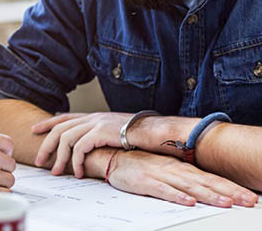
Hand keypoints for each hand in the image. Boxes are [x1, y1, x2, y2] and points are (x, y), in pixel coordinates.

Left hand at [33, 112, 130, 176]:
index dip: (48, 123)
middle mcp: (92, 118)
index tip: (35, 130)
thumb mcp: (113, 132)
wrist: (154, 131)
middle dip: (46, 145)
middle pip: (60, 129)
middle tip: (40, 161)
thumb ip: (99, 135)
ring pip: (66, 139)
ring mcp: (95, 123)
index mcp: (93, 117)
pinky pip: (80, 147)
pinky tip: (77, 172)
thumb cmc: (137, 135)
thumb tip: (88, 146)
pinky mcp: (100, 132)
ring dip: (60, 157)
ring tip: (57, 171)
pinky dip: (75, 161)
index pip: (64, 117)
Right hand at [107, 150, 258, 207]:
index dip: (231, 187)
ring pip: (188, 186)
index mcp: (181, 167)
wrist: (112, 157)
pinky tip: (188, 201)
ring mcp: (160, 174)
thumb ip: (185, 178)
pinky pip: (162, 190)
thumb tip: (207, 188)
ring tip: (225, 203)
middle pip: (205, 182)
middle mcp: (174, 169)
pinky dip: (176, 195)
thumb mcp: (167, 170)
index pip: (211, 178)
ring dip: (208, 194)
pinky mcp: (145, 181)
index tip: (248, 196)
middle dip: (228, 192)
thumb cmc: (140, 165)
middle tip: (247, 200)